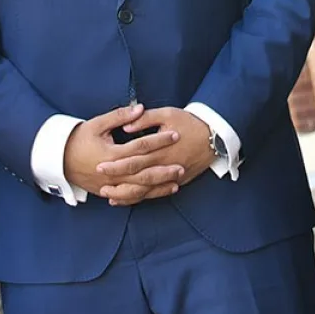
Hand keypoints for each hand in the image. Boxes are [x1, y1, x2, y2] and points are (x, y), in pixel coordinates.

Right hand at [64, 102, 183, 205]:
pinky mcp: (110, 192)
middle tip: (182, 164)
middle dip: (165, 168)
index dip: (159, 140)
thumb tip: (139, 108)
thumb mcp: (96, 124)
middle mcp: (114, 172)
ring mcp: (112, 185)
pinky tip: (161, 191)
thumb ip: (119, 116)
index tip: (174, 135)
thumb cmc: (78, 139)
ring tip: (177, 179)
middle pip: (145, 172)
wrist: (60, 160)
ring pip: (141, 188)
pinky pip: (133, 197)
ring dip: (160, 185)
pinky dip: (148, 195)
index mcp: (112, 154)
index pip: (141, 146)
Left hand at [96, 106, 212, 204]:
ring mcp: (172, 176)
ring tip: (109, 197)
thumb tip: (126, 127)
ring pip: (147, 191)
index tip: (100, 165)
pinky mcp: (178, 181)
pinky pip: (157, 193)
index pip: (134, 160)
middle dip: (118, 182)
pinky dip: (142, 197)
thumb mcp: (166, 114)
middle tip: (99, 185)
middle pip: (137, 178)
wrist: (215, 136)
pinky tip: (128, 199)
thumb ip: (144, 119)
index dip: (116, 164)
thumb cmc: (189, 122)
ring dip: (127, 195)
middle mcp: (165, 165)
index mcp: (160, 149)